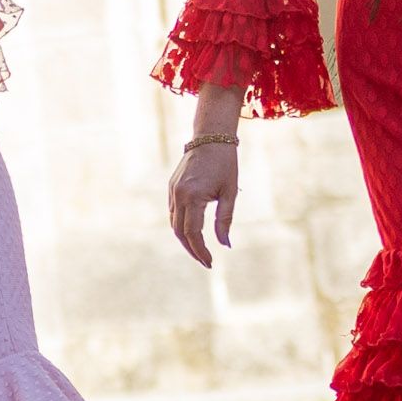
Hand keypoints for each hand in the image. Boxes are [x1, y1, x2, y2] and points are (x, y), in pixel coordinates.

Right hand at [168, 139, 240, 266]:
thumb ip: (224, 220)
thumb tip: (225, 245)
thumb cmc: (225, 164)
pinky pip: (173, 212)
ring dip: (185, 239)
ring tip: (200, 250)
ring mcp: (172, 191)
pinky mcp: (172, 186)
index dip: (201, 251)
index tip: (210, 263)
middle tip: (205, 261)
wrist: (211, 138)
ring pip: (174, 223)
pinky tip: (193, 231)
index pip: (193, 233)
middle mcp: (178, 195)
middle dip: (192, 249)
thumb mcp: (229, 193)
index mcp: (192, 197)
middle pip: (179, 232)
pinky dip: (181, 225)